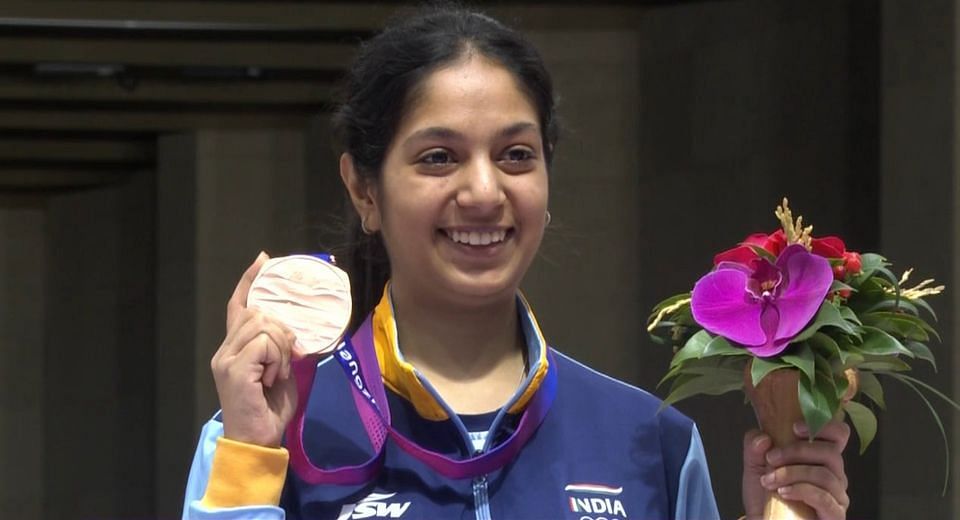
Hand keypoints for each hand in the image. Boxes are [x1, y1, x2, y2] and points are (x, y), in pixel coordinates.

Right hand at [211, 252, 303, 446]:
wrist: (257, 440)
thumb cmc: (269, 411)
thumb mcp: (281, 372)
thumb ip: (282, 349)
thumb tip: (296, 334)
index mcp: (234, 349)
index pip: (238, 306)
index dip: (249, 281)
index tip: (263, 260)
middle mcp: (225, 350)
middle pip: (258, 312)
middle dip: (283, 331)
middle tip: (289, 358)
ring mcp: (227, 359)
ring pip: (263, 325)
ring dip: (281, 347)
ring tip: (279, 372)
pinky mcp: (235, 370)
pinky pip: (265, 344)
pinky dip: (277, 359)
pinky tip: (274, 378)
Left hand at [742, 421, 850, 519]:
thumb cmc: (766, 496)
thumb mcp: (755, 466)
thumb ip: (754, 447)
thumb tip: (764, 437)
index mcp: (820, 457)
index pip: (838, 434)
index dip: (823, 426)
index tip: (795, 428)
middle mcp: (834, 474)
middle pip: (830, 452)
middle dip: (796, 451)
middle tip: (771, 458)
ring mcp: (837, 495)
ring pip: (824, 474)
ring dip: (791, 473)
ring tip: (769, 481)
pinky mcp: (834, 514)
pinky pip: (823, 497)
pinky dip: (800, 490)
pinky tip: (783, 492)